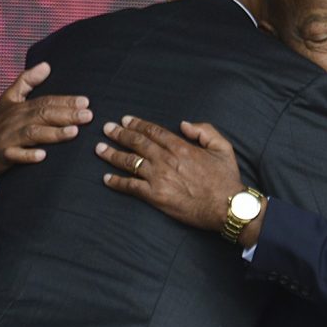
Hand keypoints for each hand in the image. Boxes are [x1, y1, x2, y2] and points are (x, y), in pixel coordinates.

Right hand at [0, 62, 92, 191]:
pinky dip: (27, 156)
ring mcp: (7, 138)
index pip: (45, 101)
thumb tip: (47, 64)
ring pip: (32, 134)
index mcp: (19, 107)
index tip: (85, 101)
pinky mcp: (1, 155)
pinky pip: (14, 156)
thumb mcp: (9, 99)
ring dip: (53, 133)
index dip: (65, 101)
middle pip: (42, 115)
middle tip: (88, 116)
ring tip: (74, 132)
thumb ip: (27, 81)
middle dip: (66, 115)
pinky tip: (42, 156)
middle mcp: (14, 120)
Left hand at [96, 117, 265, 245]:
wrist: (226, 207)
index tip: (125, 120)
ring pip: (130, 162)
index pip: (153, 132)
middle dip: (119, 134)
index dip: (137, 124)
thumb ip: (204, 130)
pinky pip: (131, 187)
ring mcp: (159, 178)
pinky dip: (117, 182)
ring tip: (99, 149)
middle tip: (106, 128)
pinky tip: (106, 179)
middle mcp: (166, 160)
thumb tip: (184, 124)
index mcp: (181, 147)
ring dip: (112, 154)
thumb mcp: (223, 147)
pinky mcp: (155, 196)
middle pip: (137, 143)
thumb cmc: (226, 178)